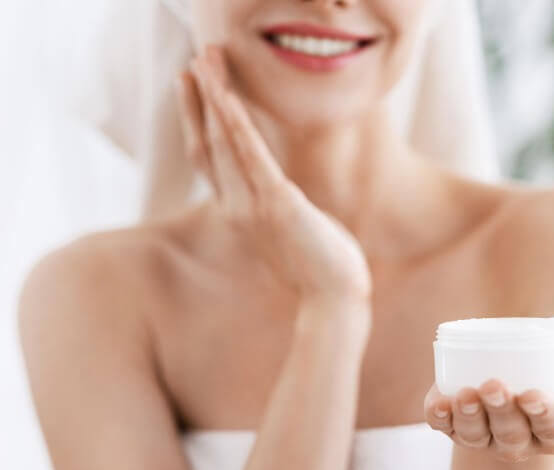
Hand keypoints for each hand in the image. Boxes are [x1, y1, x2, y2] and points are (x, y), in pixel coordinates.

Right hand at [175, 45, 371, 299]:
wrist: (333, 300)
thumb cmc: (321, 268)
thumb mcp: (293, 231)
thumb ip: (279, 209)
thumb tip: (285, 198)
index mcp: (240, 211)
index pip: (211, 159)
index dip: (199, 121)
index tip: (196, 88)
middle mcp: (237, 206)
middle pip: (208, 143)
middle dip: (201, 99)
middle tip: (196, 59)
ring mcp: (252, 205)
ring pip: (222, 142)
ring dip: (213, 98)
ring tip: (205, 62)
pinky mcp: (276, 204)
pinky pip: (250, 155)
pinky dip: (235, 123)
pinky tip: (225, 96)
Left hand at [424, 347, 553, 461]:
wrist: (529, 359)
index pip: (552, 430)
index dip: (542, 415)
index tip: (531, 395)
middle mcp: (520, 442)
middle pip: (510, 435)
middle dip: (501, 412)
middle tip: (495, 385)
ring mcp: (486, 436)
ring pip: (475, 436)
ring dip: (468, 417)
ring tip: (465, 395)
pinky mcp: (456, 424)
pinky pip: (445, 428)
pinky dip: (439, 417)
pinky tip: (438, 403)